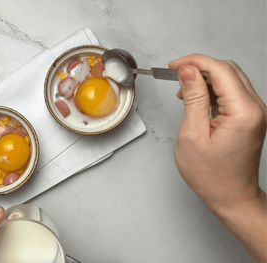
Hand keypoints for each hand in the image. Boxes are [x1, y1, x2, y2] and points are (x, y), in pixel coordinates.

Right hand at [169, 54, 265, 261]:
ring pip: (230, 78)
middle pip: (228, 70)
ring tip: (184, 92)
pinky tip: (196, 100)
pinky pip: (232, 92)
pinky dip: (213, 90)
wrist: (231, 197)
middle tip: (176, 75)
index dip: (195, 62)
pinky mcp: (250, 117)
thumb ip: (193, 98)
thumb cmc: (212, 176)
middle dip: (200, 67)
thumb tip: (189, 72)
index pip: (221, 70)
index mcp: (244, 112)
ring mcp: (255, 112)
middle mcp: (255, 108)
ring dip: (206, 79)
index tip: (175, 66)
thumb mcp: (192, 135)